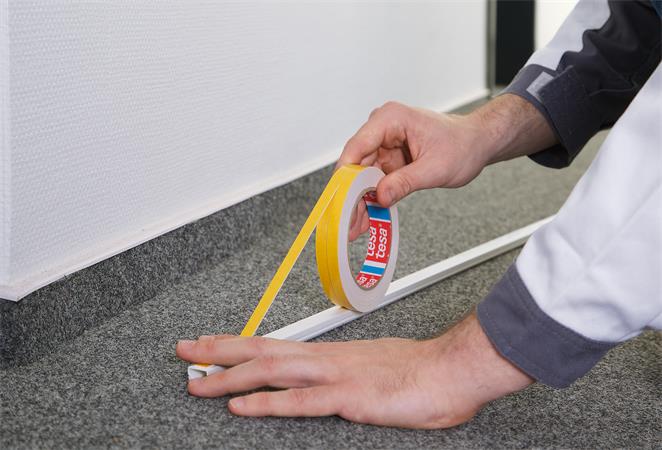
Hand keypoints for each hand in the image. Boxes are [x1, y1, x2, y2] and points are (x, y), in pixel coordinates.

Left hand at [176, 312, 532, 428]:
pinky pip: (300, 402)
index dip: (239, 345)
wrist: (452, 369)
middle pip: (263, 351)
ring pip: (272, 371)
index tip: (211, 343)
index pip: (275, 345)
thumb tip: (331, 381)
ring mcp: (335, 377)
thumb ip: (349, 375)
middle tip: (185, 350)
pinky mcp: (349, 398)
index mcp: (331, 354)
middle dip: (219, 351)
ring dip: (231, 377)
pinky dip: (266, 403)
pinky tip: (241, 407)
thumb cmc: (419, 371)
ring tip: (197, 382)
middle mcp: (326, 359)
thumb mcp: (375, 368)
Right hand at [339, 101, 490, 208]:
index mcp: (391, 119)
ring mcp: (384, 143)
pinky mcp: (388, 157)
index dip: (345, 175)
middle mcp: (383, 128)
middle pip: (355, 165)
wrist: (477, 143)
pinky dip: (371, 198)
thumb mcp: (435, 168)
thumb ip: (405, 182)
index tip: (340, 198)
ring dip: (359, 201)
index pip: (357, 147)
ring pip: (361, 176)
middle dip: (351, 195)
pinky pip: (373, 180)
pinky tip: (367, 216)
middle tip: (348, 220)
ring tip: (357, 225)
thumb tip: (381, 196)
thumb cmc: (462, 144)